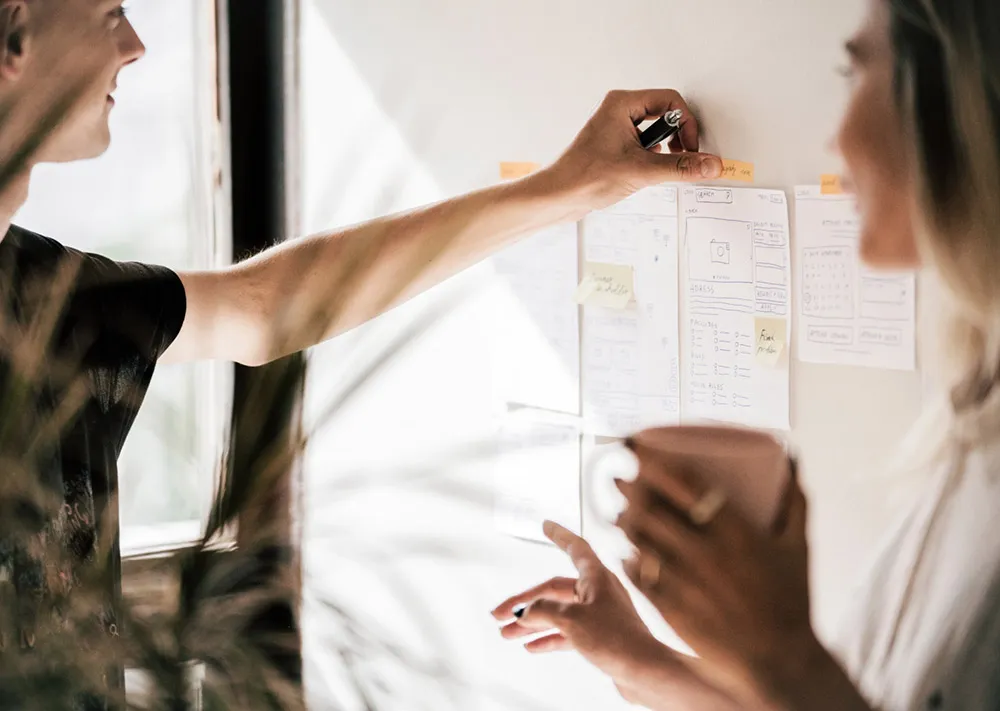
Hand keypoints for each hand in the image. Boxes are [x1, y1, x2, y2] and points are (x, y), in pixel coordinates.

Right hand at [491, 522, 741, 709]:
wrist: (645, 673)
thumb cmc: (616, 640)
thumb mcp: (572, 620)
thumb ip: (543, 611)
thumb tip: (525, 612)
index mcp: (597, 577)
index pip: (575, 547)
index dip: (558, 534)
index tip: (545, 523)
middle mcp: (598, 592)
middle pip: (554, 590)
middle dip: (525, 603)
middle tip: (499, 615)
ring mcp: (599, 616)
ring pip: (557, 614)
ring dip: (531, 625)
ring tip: (507, 635)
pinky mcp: (600, 638)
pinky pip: (567, 633)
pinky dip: (548, 638)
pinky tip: (531, 647)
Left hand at [542, 89, 722, 211]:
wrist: (558, 197)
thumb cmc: (583, 177)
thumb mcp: (641, 171)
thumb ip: (680, 167)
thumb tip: (709, 164)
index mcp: (621, 104)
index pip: (670, 101)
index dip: (686, 124)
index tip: (690, 148)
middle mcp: (618, 111)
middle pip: (665, 115)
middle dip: (677, 138)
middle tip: (681, 157)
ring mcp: (616, 129)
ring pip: (655, 132)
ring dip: (664, 151)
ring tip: (657, 168)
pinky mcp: (615, 146)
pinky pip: (645, 145)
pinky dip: (652, 159)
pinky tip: (645, 174)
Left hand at [616, 463, 821, 706]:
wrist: (782, 661)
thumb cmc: (792, 603)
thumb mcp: (799, 548)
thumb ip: (795, 502)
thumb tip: (790, 461)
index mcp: (736, 533)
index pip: (686, 485)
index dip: (656, 463)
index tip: (640, 451)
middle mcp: (706, 554)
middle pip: (652, 508)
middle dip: (630, 489)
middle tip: (620, 478)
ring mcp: (685, 582)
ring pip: (640, 540)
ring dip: (625, 521)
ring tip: (619, 512)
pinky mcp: (672, 608)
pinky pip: (639, 575)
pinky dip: (630, 559)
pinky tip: (627, 552)